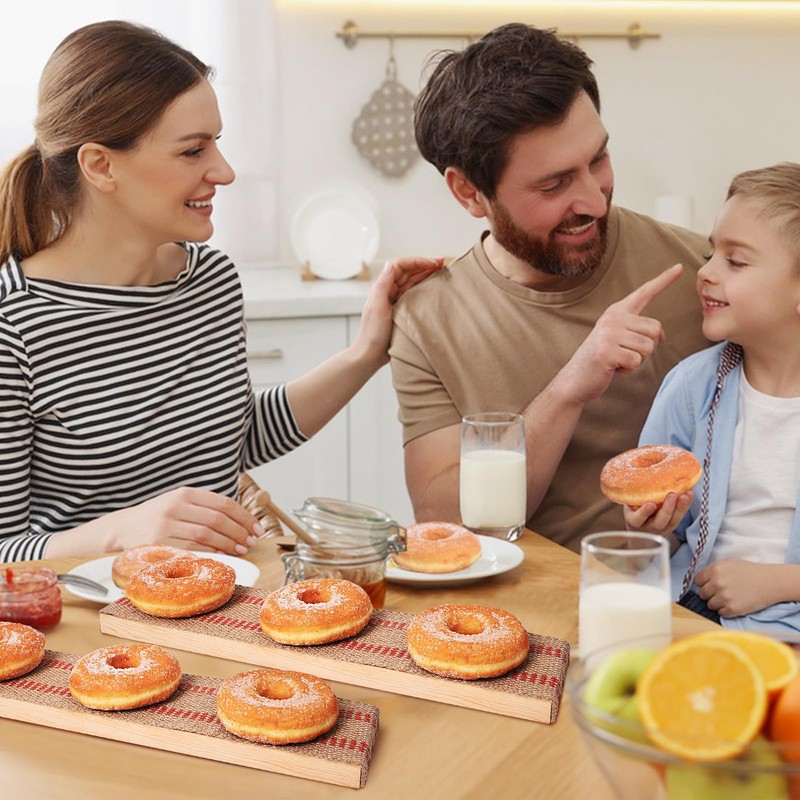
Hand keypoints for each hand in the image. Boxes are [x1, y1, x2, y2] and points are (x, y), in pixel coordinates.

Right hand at [110, 487, 262, 555]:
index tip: (257, 528)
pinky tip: (222, 556)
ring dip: (228, 545)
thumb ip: (206, 507)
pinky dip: (210, 553)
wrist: (123, 527)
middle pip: (217, 520)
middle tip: (251, 542)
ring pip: (206, 535)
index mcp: (184, 493)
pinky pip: (191, 550)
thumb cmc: (159, 517)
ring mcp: (165, 525)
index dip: (244, 517)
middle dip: (239, 532)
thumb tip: (242, 522)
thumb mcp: (180, 503)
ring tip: (241, 550)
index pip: (223, 504)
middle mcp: (174, 506)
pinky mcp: (157, 544)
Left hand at [354, 257, 444, 366]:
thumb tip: (391, 264)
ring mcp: (396, 301)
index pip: (401, 266)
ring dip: (426, 274)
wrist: (371, 354)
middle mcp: (389, 291)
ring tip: (442, 271)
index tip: (433, 263)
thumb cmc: (372, 333)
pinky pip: (414, 294)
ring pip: (413, 282)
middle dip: (425, 265)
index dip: (417, 261)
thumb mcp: (377, 307)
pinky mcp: (401, 311)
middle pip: (408, 272)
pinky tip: (434, 289)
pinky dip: (424, 288)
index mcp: (383, 287)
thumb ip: (383, 285)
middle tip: (443, 263)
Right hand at [557, 264, 683, 404]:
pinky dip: (628, 370)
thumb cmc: (602, 359)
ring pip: (648, 347)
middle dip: (645, 347)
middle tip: (623, 353)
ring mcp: (609, 333)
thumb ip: (639, 331)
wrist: (575, 379)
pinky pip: (636, 361)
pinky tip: (613, 368)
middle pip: (655, 329)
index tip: (680, 267)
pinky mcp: (607, 351)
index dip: (664, 280)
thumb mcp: (619, 339)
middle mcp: (613, 318)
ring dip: (637, 360)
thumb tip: (662, 335)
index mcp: (616, 311)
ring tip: (617, 360)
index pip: (644, 293)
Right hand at [623, 491, 692, 535]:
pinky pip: (680, 517)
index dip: (644, 512)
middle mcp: (649, 527)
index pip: (638, 519)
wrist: (642, 530)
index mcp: (634, 522)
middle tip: (672, 495)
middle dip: (667, 509)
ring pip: (673, 521)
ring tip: (685, 495)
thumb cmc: (633, 511)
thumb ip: (632, 496)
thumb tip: (634, 474)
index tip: (650, 504)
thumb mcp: (628, 505)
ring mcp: (663, 528)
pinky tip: (689, 495)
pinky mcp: (672, 525)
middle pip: (660, 522)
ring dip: (680, 508)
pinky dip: (686, 506)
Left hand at [695, 559, 775, 617]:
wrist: (770, 582)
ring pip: (710, 605)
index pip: (698, 581)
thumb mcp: (729, 564)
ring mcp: (724, 597)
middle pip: (702, 594)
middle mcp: (717, 583)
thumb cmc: (750, 572)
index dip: (704, 583)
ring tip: (729, 598)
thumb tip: (701, 580)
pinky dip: (726, 610)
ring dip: (717, 603)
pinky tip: (734, 604)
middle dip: (710, 594)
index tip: (710, 585)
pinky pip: (721, 613)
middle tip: (720, 593)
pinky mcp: (732, 609)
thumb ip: (713, 571)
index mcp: (715, 570)